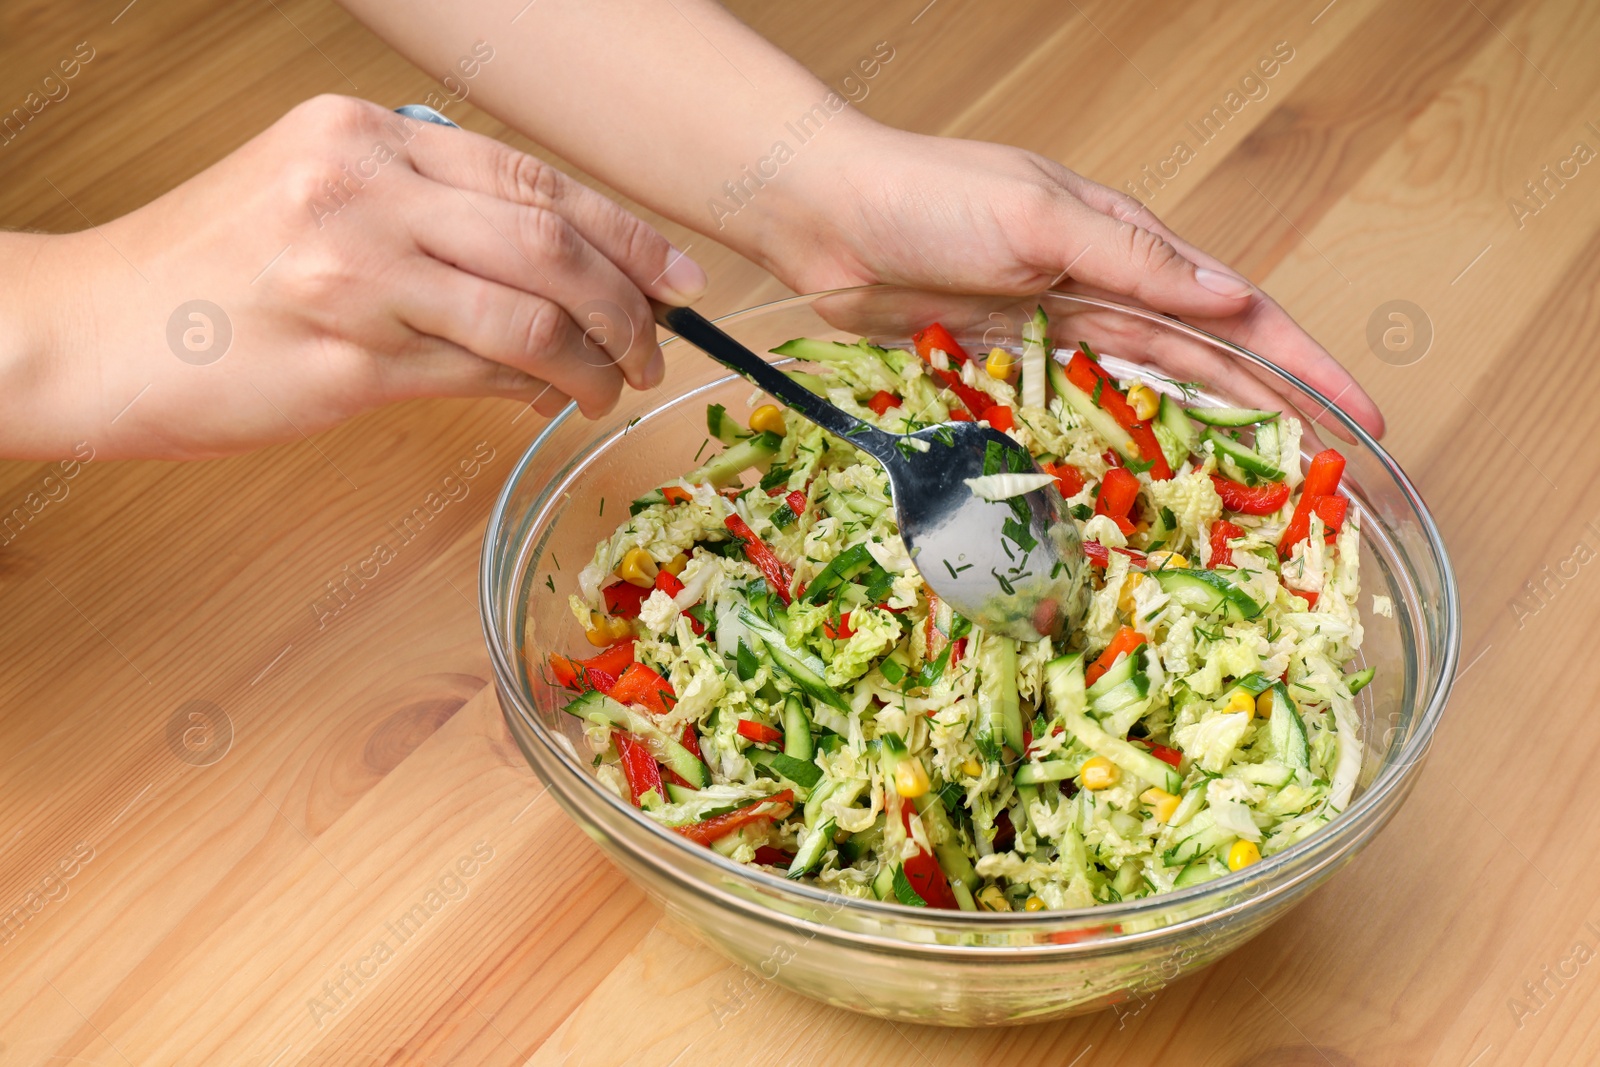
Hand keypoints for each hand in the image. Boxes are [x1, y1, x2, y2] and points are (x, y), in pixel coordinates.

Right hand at [0, 94, 706, 459]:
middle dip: (630, 300)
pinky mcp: (345, 358)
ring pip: (530, 311)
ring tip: (611, 385)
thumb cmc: (205, 274)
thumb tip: (547, 268)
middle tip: (661, 342)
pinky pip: (478, 370)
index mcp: (363, 134)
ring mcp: (354, 271)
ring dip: (593, 358)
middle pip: (552, 240)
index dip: (625, 235)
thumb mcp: (313, 197)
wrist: (87, 334)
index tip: (677, 278)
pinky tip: (548, 400)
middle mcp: (363, 187)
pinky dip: (532, 387)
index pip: (534, 179)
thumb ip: (425, 213)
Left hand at [758, 123, 1382, 436]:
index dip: (1304, 366)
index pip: (1239, 311)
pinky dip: (1121, 442)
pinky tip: (1151, 477)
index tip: (1361, 417)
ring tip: (1261, 489)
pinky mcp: (1008, 364)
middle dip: (1276, 413)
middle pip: (1209, 361)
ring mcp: (1057, 332)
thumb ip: (1136, 263)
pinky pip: (1079, 411)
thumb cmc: (927, 197)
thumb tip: (1236, 298)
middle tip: (1332, 475)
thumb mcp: (1040, 216)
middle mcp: (1103, 290)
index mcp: (1127, 245)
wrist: (824, 216)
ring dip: (1210, 436)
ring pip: (1154, 392)